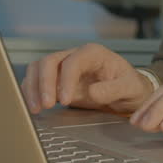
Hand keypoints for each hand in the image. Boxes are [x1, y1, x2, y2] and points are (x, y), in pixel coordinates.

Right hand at [20, 43, 153, 115]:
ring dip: (33, 87)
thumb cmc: (130, 86)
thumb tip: (93, 92)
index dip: (66, 80)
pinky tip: (33, 106)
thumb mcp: (129, 88)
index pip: (72, 61)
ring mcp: (64, 68)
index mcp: (93, 53)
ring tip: (36, 108)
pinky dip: (31, 92)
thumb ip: (113, 89)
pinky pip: (37, 81)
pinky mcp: (57, 81)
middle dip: (44, 83)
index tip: (66, 100)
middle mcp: (75, 56)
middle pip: (49, 62)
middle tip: (46, 105)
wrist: (129, 92)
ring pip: (39, 69)